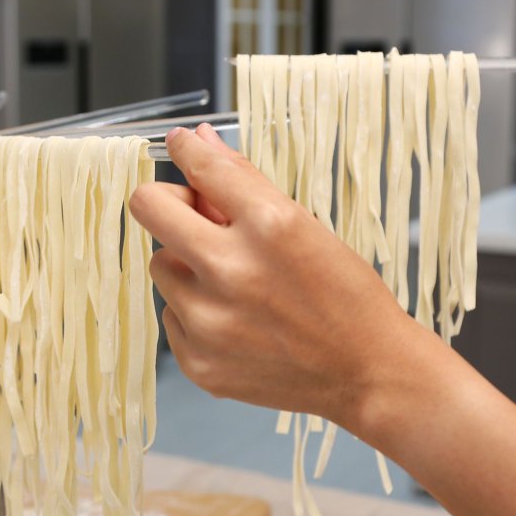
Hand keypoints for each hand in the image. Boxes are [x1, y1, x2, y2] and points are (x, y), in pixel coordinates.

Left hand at [128, 123, 414, 428]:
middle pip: (149, 208)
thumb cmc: (345, 299)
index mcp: (269, 226)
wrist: (367, 373)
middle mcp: (232, 272)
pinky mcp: (198, 362)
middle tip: (204, 222)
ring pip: (160, 265)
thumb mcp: (305, 225)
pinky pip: (170, 314)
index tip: (184, 148)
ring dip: (188, 266)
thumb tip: (198, 141)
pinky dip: (195, 312)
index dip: (186, 151)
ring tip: (237, 285)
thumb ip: (243, 181)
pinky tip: (239, 322)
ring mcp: (210, 323)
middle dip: (172, 205)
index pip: (198, 166)